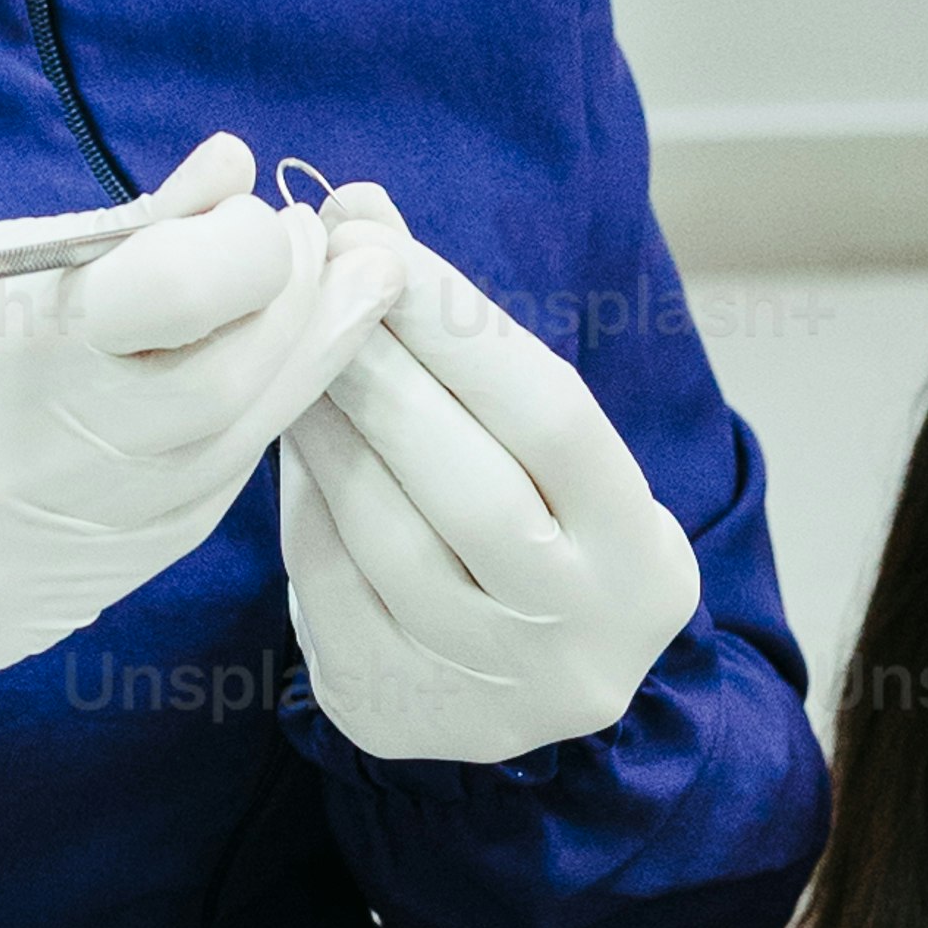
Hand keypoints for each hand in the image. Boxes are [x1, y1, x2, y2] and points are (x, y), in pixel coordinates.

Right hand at [0, 134, 398, 727]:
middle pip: (212, 405)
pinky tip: (229, 405)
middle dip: (307, 321)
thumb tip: (231, 182)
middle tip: (367, 253)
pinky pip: (155, 541)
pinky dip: (209, 464)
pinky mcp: (19, 629)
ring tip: (325, 313)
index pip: (156, 310)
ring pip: (205, 484)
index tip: (273, 213)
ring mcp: (6, 577)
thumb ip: (84, 237)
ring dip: (277, 392)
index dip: (243, 258)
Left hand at [280, 187, 700, 764]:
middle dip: (383, 370)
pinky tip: (285, 440)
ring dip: (329, 430)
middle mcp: (581, 632)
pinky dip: (302, 504)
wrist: (533, 689)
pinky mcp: (399, 715)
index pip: (553, 417)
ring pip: (390, 541)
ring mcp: (490, 690)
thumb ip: (467, 343)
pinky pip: (330, 593)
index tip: (377, 236)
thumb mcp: (546, 451)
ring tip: (290, 353)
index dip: (458, 321)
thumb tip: (362, 211)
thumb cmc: (540, 525)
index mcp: (642, 556)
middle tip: (317, 284)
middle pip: (471, 487)